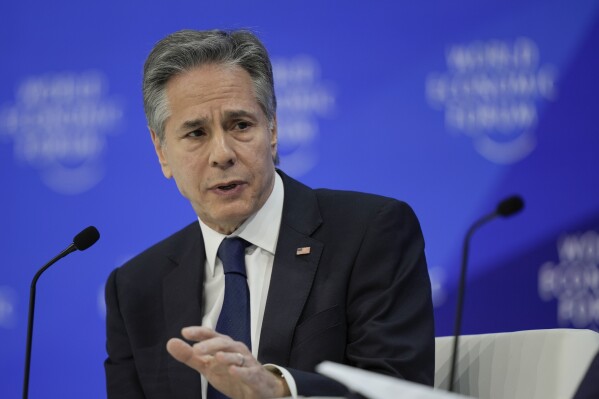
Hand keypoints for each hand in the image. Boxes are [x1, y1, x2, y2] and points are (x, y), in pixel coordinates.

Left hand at [166, 326, 289, 398]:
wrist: (258, 390)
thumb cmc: (233, 375)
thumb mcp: (207, 366)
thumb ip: (189, 356)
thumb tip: (171, 343)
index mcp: (223, 346)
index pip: (210, 335)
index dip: (199, 332)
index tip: (185, 332)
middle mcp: (235, 350)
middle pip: (223, 343)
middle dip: (211, 345)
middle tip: (196, 350)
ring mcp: (246, 363)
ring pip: (237, 355)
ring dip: (226, 356)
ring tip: (216, 357)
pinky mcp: (254, 376)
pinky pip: (249, 372)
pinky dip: (241, 371)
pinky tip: (233, 370)